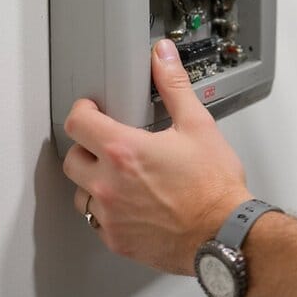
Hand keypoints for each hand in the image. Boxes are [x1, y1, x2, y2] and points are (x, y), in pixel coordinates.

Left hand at [62, 39, 251, 274]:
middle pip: (72, 159)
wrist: (224, 232)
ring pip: (81, 193)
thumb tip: (162, 57)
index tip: (92, 109)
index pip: (77, 123)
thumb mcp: (198, 125)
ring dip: (95, 181)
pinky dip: (109, 210)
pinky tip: (133, 203)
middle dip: (86, 146)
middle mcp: (108, 184)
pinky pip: (97, 221)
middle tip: (108, 143)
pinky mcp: (117, 240)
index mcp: (123, 150)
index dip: (82, 110)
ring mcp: (109, 215)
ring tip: (122, 176)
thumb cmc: (213, 185)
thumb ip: (174, 86)